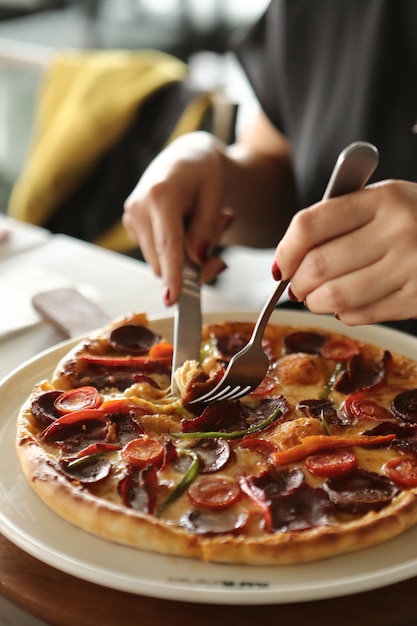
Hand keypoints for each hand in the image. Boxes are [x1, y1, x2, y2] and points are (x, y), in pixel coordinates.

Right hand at [123, 132, 232, 305]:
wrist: (184, 158)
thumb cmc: (202, 170)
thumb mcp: (214, 192)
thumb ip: (206, 227)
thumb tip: (197, 259)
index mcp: (160, 195)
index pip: (168, 244)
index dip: (173, 274)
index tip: (173, 299)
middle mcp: (139, 208)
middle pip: (163, 261)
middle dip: (193, 264)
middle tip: (221, 238)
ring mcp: (132, 219)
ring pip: (160, 262)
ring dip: (186, 256)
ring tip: (208, 223)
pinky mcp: (132, 228)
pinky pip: (158, 254)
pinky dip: (176, 250)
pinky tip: (188, 225)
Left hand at [273, 180, 416, 324]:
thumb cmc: (415, 219)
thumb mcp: (383, 202)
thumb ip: (339, 220)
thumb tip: (288, 261)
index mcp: (382, 198)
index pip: (309, 226)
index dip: (285, 251)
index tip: (281, 265)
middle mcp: (398, 230)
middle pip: (318, 266)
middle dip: (297, 283)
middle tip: (297, 286)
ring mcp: (412, 266)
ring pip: (336, 297)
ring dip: (317, 303)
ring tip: (318, 298)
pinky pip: (363, 314)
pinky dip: (345, 315)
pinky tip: (347, 306)